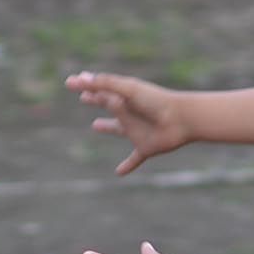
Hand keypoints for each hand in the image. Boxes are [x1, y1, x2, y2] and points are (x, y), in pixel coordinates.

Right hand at [65, 70, 193, 174]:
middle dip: (97, 100)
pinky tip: (119, 173)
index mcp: (126, 97)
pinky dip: (127, 165)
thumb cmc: (156, 101)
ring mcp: (137, 131)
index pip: (102, 89)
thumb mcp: (128, 90)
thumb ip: (105, 84)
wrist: (181, 119)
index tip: (72, 83)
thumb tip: (81, 80)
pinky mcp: (145, 147)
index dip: (87, 86)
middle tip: (84, 97)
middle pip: (109, 105)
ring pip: (118, 129)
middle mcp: (130, 113)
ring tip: (95, 125)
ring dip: (107, 127)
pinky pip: (135, 159)